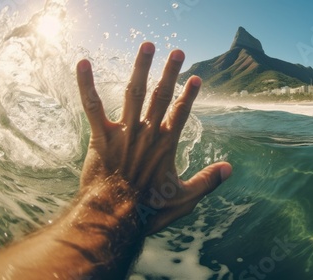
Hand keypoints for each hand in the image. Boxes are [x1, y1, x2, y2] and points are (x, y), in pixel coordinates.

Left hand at [76, 42, 231, 234]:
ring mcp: (124, 132)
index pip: (181, 113)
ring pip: (133, 93)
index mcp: (166, 145)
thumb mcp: (185, 199)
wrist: (114, 217)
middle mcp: (147, 132)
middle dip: (169, 73)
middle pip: (161, 96)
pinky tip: (83, 63)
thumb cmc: (150, 209)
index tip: (195, 77)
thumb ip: (208, 181)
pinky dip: (86, 85)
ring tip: (147, 46)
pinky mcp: (101, 137)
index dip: (189, 94)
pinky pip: (92, 106)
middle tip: (177, 52)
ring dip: (140, 68)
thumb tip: (230, 167)